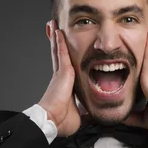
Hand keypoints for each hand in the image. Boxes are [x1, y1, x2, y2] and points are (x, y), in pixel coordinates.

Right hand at [38, 20, 85, 136]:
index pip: (66, 68)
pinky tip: (58, 31)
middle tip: (55, 30)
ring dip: (57, 38)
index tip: (64, 50)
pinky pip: (61, 53)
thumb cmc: (62, 121)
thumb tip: (94, 117)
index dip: (65, 58)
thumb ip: (87, 113)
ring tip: (54, 25)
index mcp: (66, 86)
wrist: (53, 121)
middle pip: (60, 55)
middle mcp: (61, 77)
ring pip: (59, 51)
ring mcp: (61, 74)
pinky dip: (59, 42)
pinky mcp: (62, 72)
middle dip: (58, 43)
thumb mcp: (80, 115)